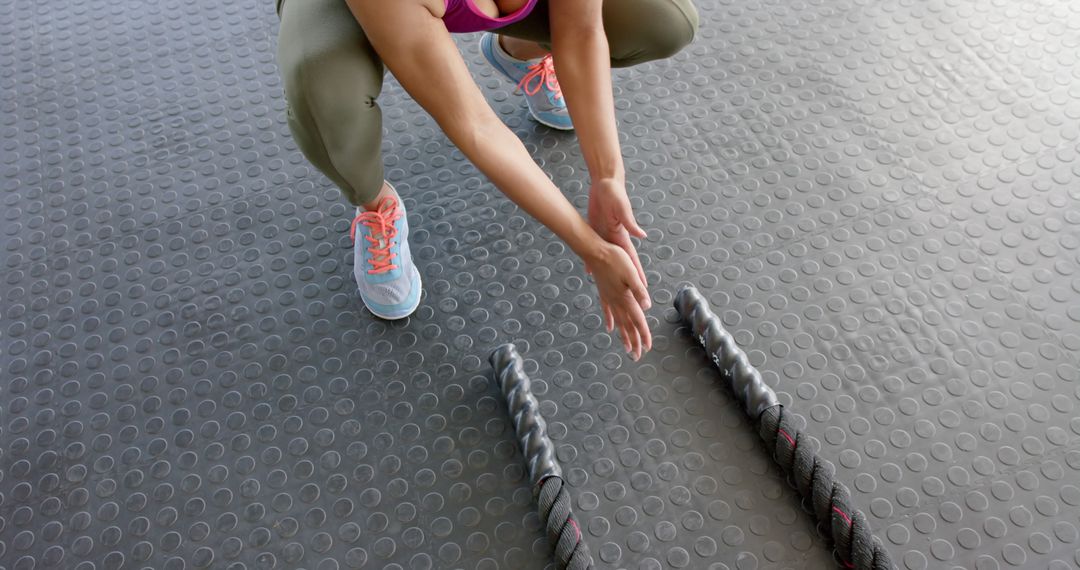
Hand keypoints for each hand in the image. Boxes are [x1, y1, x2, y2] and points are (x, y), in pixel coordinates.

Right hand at [585, 243, 652, 359]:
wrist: (595, 251)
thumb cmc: (615, 259)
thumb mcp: (631, 272)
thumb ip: (638, 290)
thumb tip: (647, 306)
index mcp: (626, 297)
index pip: (637, 320)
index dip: (643, 334)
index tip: (647, 347)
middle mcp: (617, 301)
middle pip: (628, 326)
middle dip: (634, 341)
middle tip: (637, 356)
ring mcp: (609, 298)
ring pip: (619, 322)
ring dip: (624, 336)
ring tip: (627, 348)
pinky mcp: (604, 293)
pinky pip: (608, 311)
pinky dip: (610, 321)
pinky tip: (610, 329)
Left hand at [587, 178, 647, 287]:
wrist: (605, 183)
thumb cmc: (615, 193)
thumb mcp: (623, 208)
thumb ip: (630, 223)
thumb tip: (643, 235)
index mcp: (623, 236)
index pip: (631, 259)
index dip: (637, 274)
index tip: (643, 289)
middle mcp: (615, 240)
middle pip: (620, 265)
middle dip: (626, 281)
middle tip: (630, 297)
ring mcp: (605, 237)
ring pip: (607, 261)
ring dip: (608, 274)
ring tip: (609, 289)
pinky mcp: (596, 232)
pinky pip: (593, 250)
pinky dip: (591, 262)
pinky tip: (589, 272)